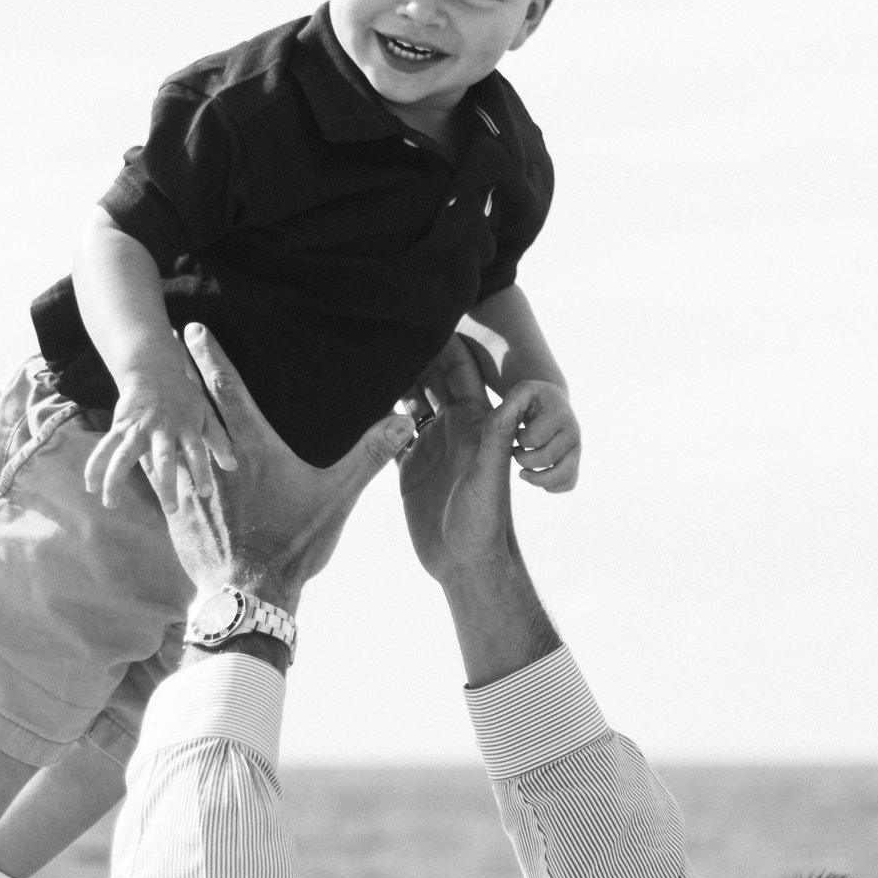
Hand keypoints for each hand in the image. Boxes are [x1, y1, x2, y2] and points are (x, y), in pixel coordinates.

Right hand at [85, 353, 238, 511]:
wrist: (152, 370)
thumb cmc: (182, 397)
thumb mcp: (205, 413)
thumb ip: (218, 440)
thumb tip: (233, 467)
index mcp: (185, 427)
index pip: (197, 451)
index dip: (202, 470)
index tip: (206, 492)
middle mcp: (161, 430)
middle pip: (163, 459)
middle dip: (167, 485)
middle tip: (171, 509)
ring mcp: (137, 429)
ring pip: (123, 456)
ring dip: (115, 480)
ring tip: (110, 504)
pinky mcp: (119, 427)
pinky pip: (104, 448)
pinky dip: (95, 466)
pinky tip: (89, 486)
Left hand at [165, 323, 415, 609]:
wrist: (250, 593)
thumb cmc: (295, 543)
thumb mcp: (338, 497)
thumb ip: (369, 455)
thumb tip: (404, 421)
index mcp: (253, 448)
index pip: (228, 391)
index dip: (211, 358)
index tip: (194, 330)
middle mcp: (216, 460)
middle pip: (191, 404)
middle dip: (178, 372)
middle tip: (162, 344)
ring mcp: (192, 484)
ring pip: (169, 436)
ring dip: (160, 410)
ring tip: (148, 390)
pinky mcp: (176, 511)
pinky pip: (156, 474)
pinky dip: (146, 454)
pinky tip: (135, 448)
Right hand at [397, 338, 561, 684]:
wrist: (468, 563)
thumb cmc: (487, 522)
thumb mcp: (492, 474)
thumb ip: (501, 434)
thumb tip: (519, 392)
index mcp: (476, 423)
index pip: (460, 371)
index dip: (446, 342)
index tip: (426, 314)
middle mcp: (453, 429)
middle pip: (431, 380)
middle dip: (413, 353)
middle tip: (385, 325)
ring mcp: (431, 447)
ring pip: (409, 402)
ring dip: (393, 381)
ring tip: (367, 354)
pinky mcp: (411, 469)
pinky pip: (391, 434)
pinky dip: (377, 417)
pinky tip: (357, 401)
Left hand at [509, 382, 580, 491]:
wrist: (552, 403)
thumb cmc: (532, 399)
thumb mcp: (521, 393)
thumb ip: (511, 402)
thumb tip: (505, 417)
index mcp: (559, 414)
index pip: (535, 438)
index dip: (519, 440)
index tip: (515, 434)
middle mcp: (573, 432)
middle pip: (546, 458)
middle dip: (523, 459)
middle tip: (516, 451)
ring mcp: (576, 449)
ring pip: (562, 476)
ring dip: (537, 478)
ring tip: (523, 471)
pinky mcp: (575, 461)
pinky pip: (569, 483)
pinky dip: (551, 486)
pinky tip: (535, 477)